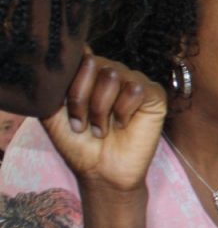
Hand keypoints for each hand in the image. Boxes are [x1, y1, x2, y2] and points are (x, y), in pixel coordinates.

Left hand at [40, 51, 165, 192]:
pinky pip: (136, 89)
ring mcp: (134, 82)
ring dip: (101, 108)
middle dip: (81, 97)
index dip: (69, 80)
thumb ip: (52, 84)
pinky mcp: (154, 96)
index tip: (63, 108)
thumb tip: (58, 58)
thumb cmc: (78, 144)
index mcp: (90, 73)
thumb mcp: (53, 113)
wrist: (100, 173)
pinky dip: (124, 111)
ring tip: (101, 128)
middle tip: (82, 123)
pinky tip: (122, 125)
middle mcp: (112, 72)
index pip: (79, 54)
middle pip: (93, 63)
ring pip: (113, 76)